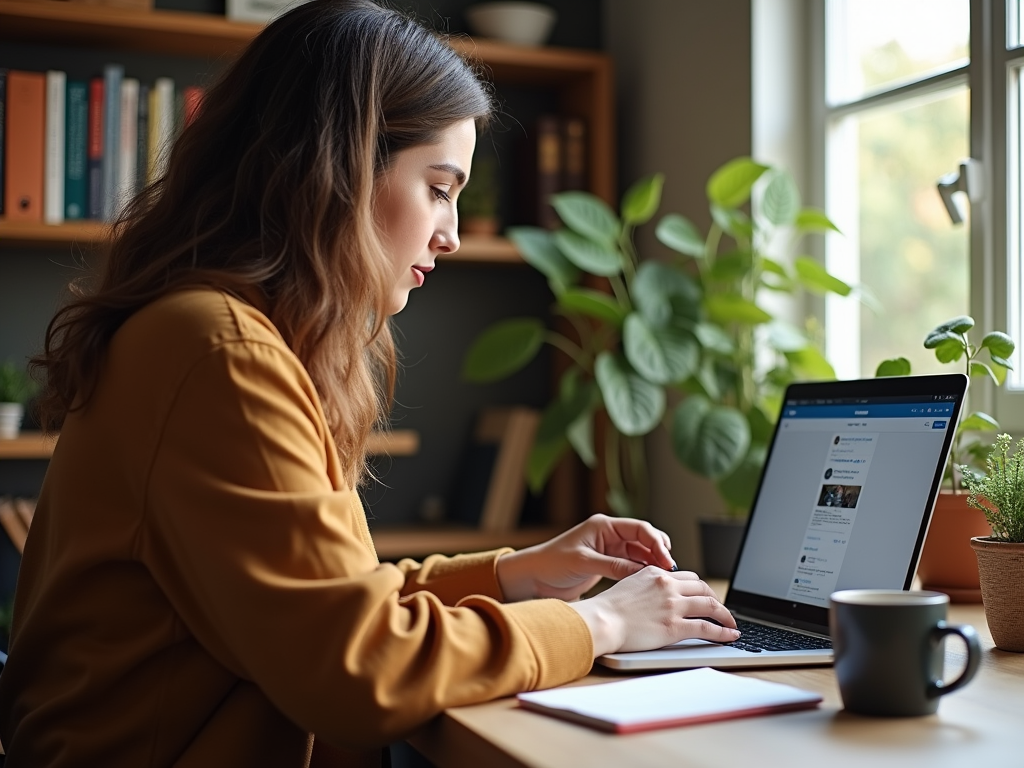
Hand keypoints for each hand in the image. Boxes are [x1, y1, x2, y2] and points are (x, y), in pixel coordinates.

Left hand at [496, 514, 674, 601]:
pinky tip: (651, 583)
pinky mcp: (609, 564)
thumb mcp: (583, 563)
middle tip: (670, 571)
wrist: (533, 577)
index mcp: (603, 526)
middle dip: (660, 553)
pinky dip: (643, 572)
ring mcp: (610, 549)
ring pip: (641, 553)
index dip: (656, 542)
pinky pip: (633, 565)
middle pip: (645, 539)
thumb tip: (642, 572)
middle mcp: (609, 534)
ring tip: (664, 579)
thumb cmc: (551, 563)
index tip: (666, 560)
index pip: (639, 529)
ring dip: (653, 563)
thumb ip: (613, 565)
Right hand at [567, 568, 739, 656]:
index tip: (705, 596)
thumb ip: (645, 587)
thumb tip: (652, 596)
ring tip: (732, 624)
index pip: (687, 577)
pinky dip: (723, 631)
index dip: (700, 588)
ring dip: (725, 615)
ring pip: (710, 605)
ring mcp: (673, 605)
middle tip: (721, 610)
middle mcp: (667, 585)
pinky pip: (708, 627)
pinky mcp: (675, 626)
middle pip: (703, 587)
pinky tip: (730, 635)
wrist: (601, 621)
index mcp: (655, 573)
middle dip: (716, 599)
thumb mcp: (627, 586)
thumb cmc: (606, 608)